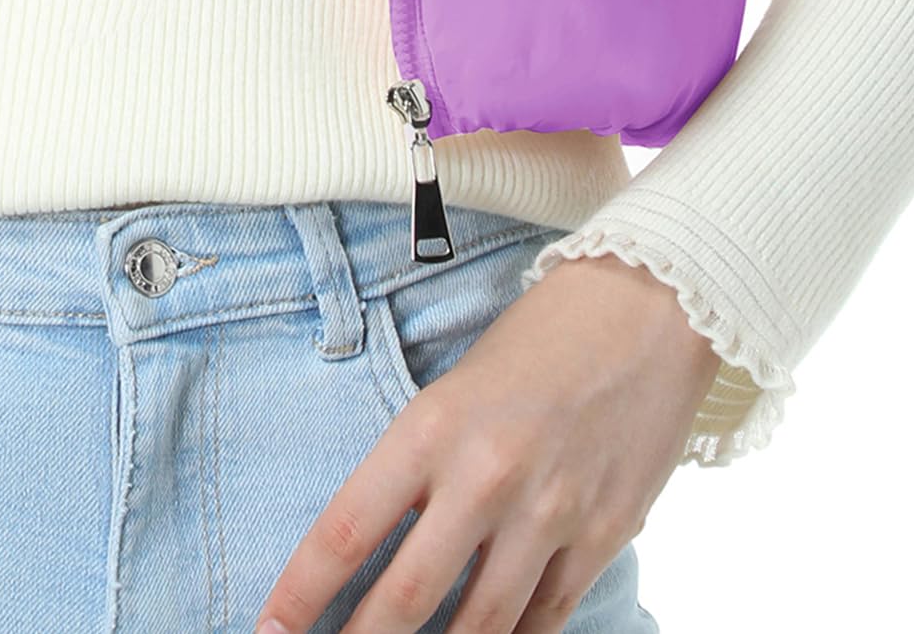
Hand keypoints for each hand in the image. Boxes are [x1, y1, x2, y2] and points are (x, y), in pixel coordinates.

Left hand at [253, 251, 721, 633]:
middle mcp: (485, 478)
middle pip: (405, 602)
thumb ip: (419, 471)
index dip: (300, 594)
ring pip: (478, 630)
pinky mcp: (602, 538)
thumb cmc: (535, 343)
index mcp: (432, 428)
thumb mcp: (453, 392)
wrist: (645, 311)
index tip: (268, 630)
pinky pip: (543, 620)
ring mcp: (549, 515)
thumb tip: (376, 553)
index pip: (346, 531)